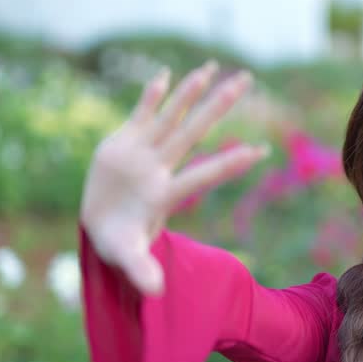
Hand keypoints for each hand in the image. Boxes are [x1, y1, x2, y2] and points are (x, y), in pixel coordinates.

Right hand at [80, 61, 270, 295]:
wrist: (100, 226)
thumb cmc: (119, 244)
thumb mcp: (126, 257)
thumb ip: (141, 269)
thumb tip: (156, 292)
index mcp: (166, 194)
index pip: (205, 175)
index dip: (230, 163)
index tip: (262, 152)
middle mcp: (161, 168)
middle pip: (196, 131)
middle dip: (221, 105)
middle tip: (249, 80)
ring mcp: (143, 152)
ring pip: (171, 116)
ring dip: (190, 92)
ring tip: (212, 69)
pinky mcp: (122, 142)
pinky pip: (139, 114)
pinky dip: (149, 96)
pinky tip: (165, 75)